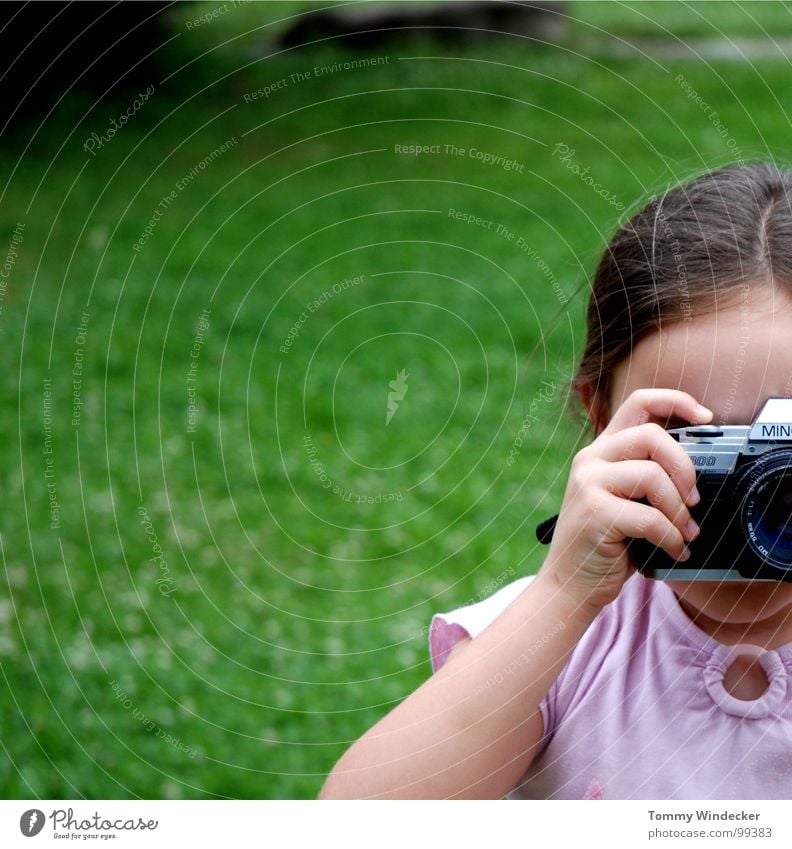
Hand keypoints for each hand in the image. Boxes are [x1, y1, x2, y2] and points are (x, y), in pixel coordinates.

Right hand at [539, 388, 711, 611]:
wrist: (568, 584)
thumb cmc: (604, 545)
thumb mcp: (625, 500)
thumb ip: (647, 477)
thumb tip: (699, 473)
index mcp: (601, 451)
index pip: (639, 402)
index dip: (677, 401)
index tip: (705, 418)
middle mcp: (590, 459)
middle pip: (651, 436)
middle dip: (685, 468)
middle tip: (693, 500)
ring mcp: (588, 483)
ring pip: (653, 476)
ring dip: (679, 510)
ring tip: (684, 532)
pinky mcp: (594, 512)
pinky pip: (650, 517)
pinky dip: (671, 537)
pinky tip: (674, 550)